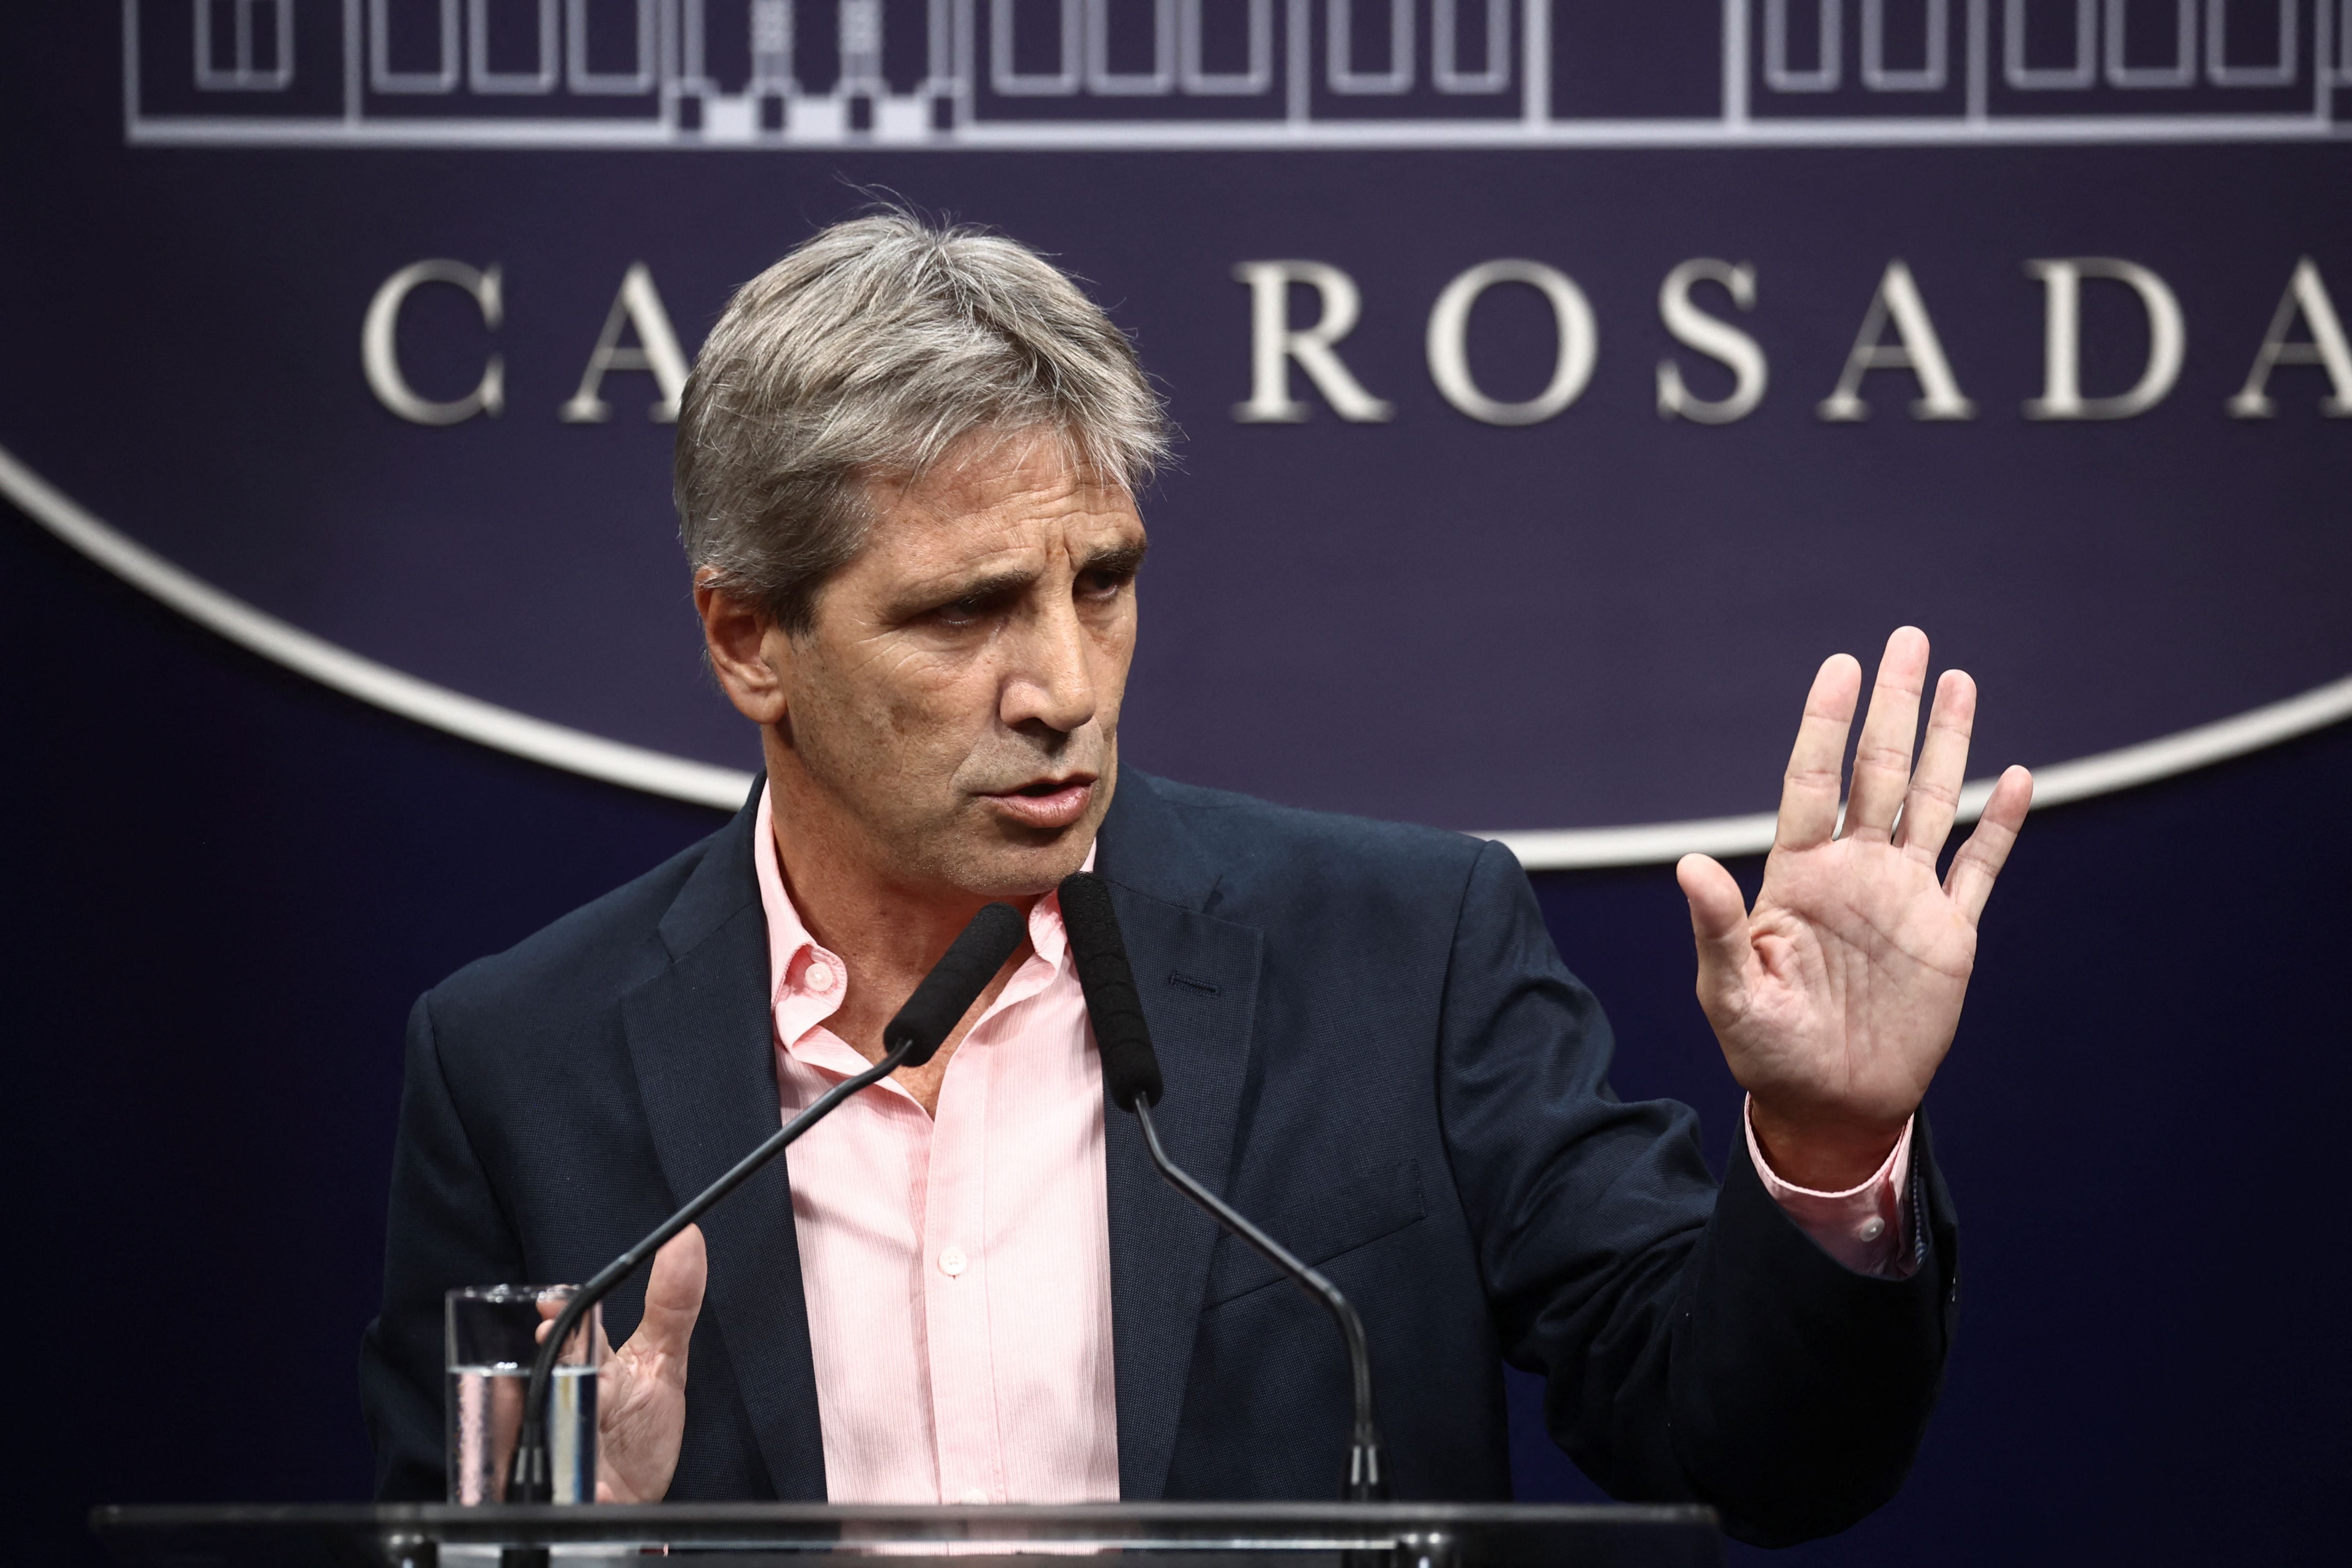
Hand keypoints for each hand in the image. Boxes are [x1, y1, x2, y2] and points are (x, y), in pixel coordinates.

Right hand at [542, 1225, 706, 1502]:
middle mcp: (566, 1404)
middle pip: (550, 1380)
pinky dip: (587, 1493)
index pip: (571, 1335)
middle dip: (552, 1372)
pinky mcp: (566, 1493)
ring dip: (558, 1438)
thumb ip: (673, 1303)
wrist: (634, 1494)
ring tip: (575, 1440)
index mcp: (587, 1369)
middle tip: (554, 1354)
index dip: (562, 1320)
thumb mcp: (664, 1361)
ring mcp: (561, 1449)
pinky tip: (600, 1491)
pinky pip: (566, 1492)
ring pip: (542, 1437)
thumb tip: (687, 1238)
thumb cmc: (639, 1425)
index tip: (553, 1307)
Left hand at [1675, 628, 2031, 1189]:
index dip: (1827, 723)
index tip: (1841, 664)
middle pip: (1877, 772)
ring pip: (1931, 801)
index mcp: (1799, 876)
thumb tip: (1689, 865)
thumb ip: (1716, 928)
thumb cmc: (1768, 1051)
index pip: (1813, 779)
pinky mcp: (1948, 933)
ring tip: (1958, 680)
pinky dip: (2001, 826)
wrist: (1829, 1104)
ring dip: (1946, 743)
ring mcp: (1904, 897)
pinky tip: (2016, 777)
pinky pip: (1980, 868)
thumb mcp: (1731, 993)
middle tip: (1908, 639)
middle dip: (1893, 708)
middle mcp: (1855, 872)